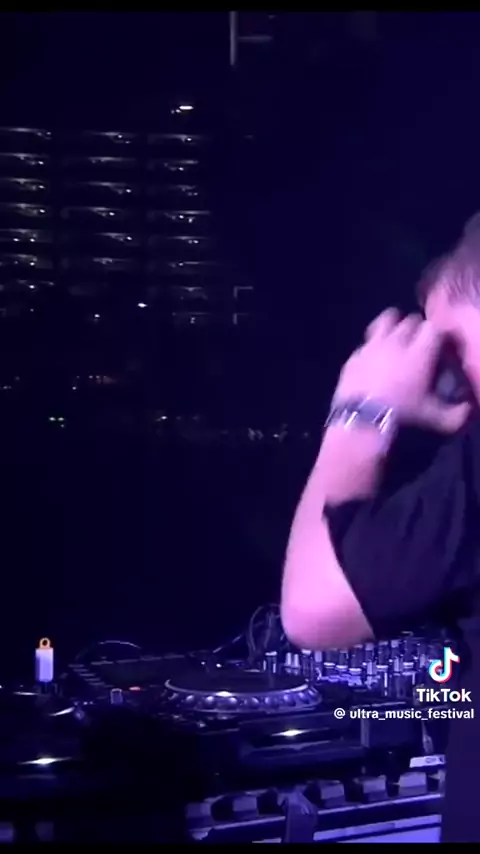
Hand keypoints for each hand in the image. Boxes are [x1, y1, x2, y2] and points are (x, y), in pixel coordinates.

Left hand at [333, 308, 469, 432]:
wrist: (362, 420)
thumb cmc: (401, 415)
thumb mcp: (432, 417)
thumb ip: (453, 414)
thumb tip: (466, 411)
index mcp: (420, 353)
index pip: (434, 327)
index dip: (437, 333)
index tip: (439, 344)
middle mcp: (397, 342)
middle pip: (411, 320)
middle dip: (417, 328)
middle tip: (419, 343)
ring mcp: (372, 346)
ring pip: (386, 320)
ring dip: (393, 324)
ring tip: (396, 337)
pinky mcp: (354, 355)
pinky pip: (366, 342)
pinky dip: (372, 347)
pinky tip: (373, 359)